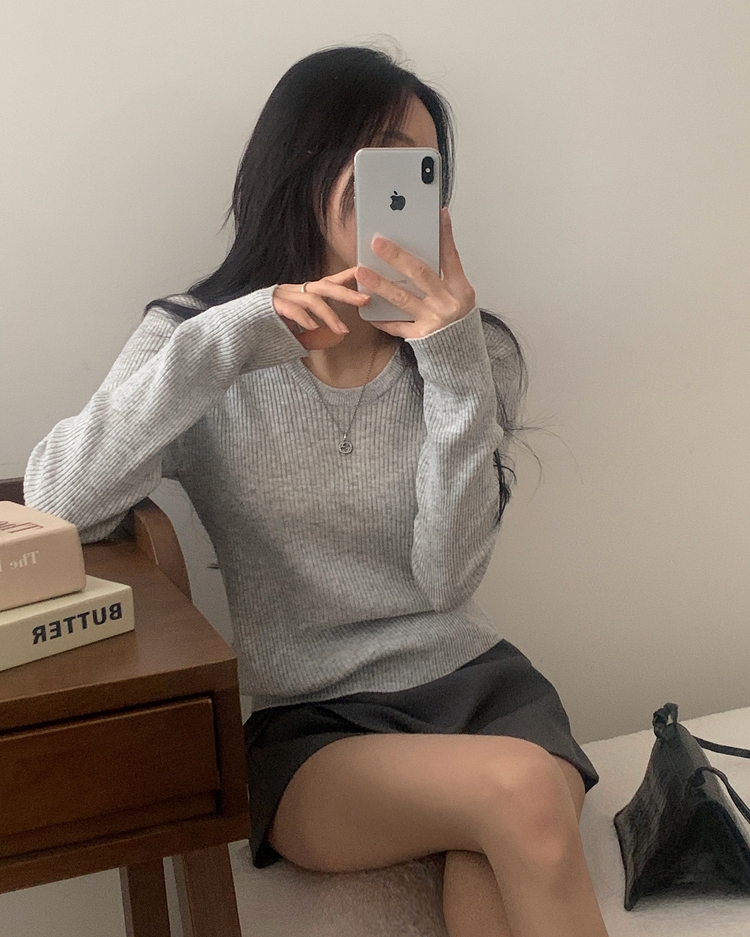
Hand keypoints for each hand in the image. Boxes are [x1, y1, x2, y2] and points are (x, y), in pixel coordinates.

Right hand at [272, 268, 368, 349]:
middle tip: (365, 300)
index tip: (364, 274)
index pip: (326, 282)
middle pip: (323, 286)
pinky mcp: (269, 305)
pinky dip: (304, 319)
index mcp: (300, 294)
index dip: (345, 278)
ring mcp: (280, 296)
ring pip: (311, 299)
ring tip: (342, 330)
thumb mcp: (296, 333)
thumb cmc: (266, 333)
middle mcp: (292, 291)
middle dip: (346, 293)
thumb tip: (335, 336)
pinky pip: (291, 309)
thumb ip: (314, 332)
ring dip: (329, 315)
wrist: (236, 332)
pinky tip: (313, 328)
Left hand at [354, 208, 475, 339]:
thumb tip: (438, 232)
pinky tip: (366, 309)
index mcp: (460, 288)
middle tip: (377, 243)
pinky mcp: (420, 336)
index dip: (443, 236)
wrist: (459, 348)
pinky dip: (381, 317)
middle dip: (397, 257)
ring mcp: (433, 320)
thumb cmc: (455, 313)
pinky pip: (396, 326)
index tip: (436, 215)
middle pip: (420, 274)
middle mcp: (447, 302)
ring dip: (380, 284)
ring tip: (361, 272)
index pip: (450, 256)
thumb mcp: (459, 290)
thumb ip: (446, 267)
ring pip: (402, 298)